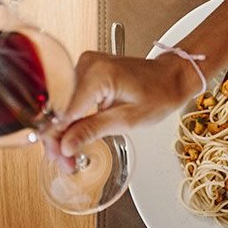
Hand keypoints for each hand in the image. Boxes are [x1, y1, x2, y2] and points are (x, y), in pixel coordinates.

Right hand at [59, 51, 193, 156]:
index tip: (61, 159)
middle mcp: (87, 64)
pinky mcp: (85, 70)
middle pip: (58, 108)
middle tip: (65, 162)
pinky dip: (69, 118)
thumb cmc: (158, 94)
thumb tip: (66, 146)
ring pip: (60, 105)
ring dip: (62, 130)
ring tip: (69, 154)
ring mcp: (85, 65)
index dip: (56, 139)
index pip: (63, 112)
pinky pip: (69, 98)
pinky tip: (72, 135)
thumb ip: (91, 131)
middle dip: (57, 138)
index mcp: (97, 74)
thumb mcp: (126, 120)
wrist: (170, 76)